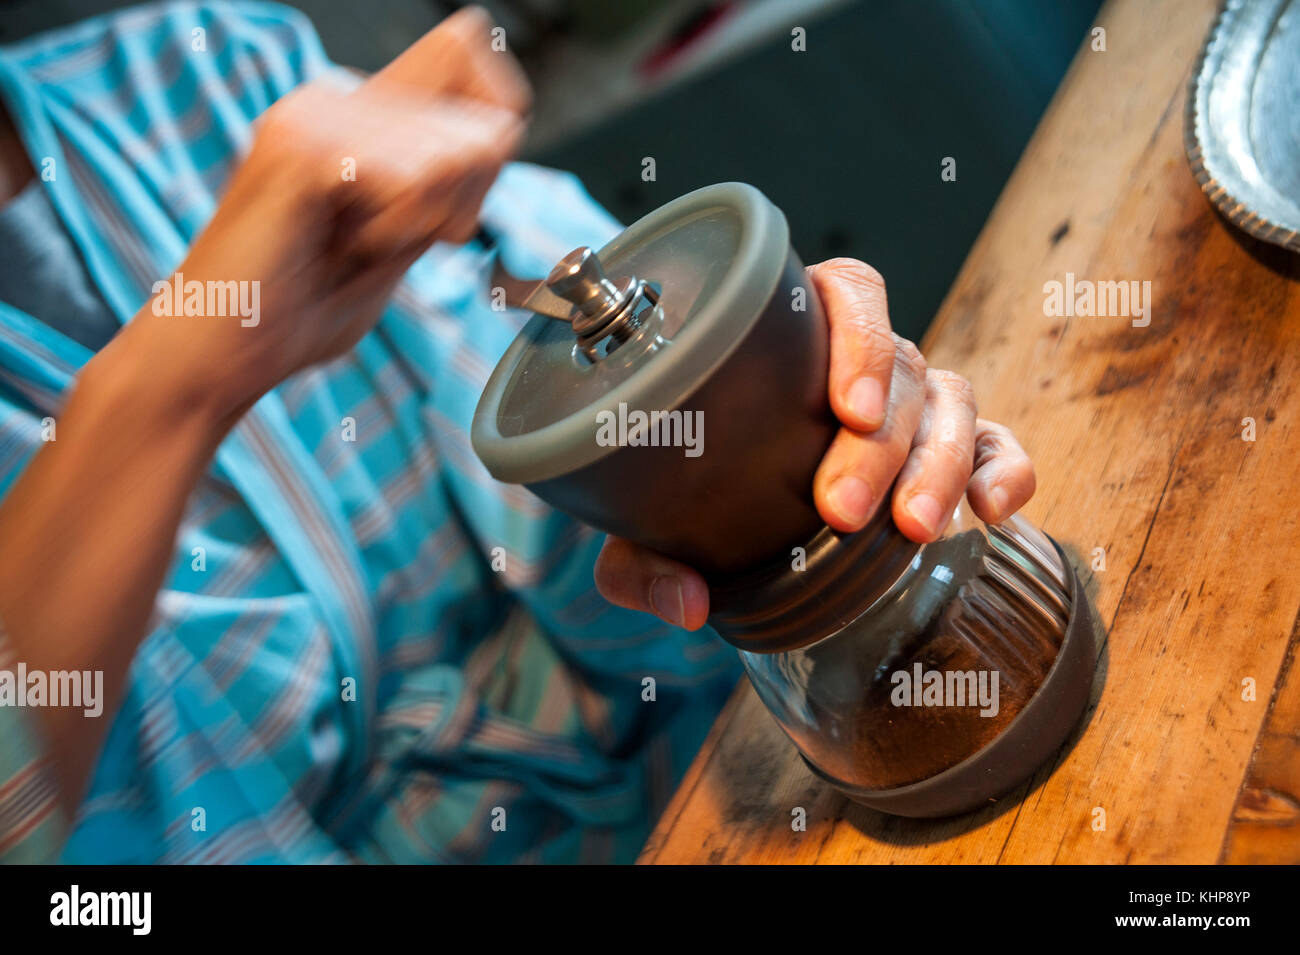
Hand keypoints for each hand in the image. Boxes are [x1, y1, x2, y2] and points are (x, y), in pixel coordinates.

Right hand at [119, 6, 529, 420]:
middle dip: (459, 207)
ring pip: (453, 157)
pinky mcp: (304, 146)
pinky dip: (395, 234)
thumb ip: (441, 189)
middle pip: (482, 129)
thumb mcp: (397, 243)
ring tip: (354, 247)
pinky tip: (343, 249)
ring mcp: (316, 114)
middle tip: (383, 244)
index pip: (468, 55)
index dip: (489, 137)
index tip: (444, 207)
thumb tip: (499, 134)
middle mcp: (336, 98)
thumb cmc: (298, 310)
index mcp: (356, 116)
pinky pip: (414, 181)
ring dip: (420, 226)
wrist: (220, 355)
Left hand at [593, 258, 1036, 629]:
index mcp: (793, 333)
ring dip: (939, 465)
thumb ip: (646, 558)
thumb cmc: (684, 482)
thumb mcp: (648, 516)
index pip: (848, 294)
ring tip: (913, 529)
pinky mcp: (949, 450)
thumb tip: (686, 604)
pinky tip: (992, 513)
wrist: (718, 507)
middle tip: (842, 510)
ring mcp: (913, 402)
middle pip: (900, 369)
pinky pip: (993, 446)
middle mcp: (863, 360)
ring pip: (952, 405)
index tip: (849, 407)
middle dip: (877, 445)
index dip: (859, 339)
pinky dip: (1004, 470)